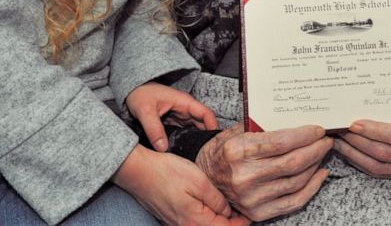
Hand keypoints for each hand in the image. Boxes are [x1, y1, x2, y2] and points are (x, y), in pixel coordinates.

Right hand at [114, 144, 249, 225]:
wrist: (138, 171)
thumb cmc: (166, 173)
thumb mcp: (199, 182)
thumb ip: (218, 200)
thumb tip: (230, 212)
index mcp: (196, 223)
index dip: (244, 222)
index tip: (251, 211)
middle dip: (233, 222)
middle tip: (243, 206)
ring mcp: (178, 224)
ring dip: (221, 219)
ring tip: (230, 203)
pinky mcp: (173, 218)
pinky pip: (196, 222)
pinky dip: (208, 215)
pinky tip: (212, 202)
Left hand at [127, 82, 217, 151]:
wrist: (131, 91)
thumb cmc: (139, 94)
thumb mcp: (145, 111)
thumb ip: (154, 129)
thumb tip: (163, 149)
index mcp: (184, 102)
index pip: (206, 114)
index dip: (213, 127)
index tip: (214, 144)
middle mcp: (185, 108)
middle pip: (203, 124)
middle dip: (207, 138)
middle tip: (207, 156)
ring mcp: (180, 115)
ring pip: (195, 129)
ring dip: (198, 141)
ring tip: (199, 157)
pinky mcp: (174, 121)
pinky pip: (186, 132)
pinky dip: (188, 141)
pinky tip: (186, 152)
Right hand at [196, 122, 331, 221]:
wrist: (203, 180)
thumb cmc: (222, 152)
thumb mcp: (236, 131)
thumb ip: (262, 125)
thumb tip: (295, 117)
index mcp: (238, 151)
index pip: (282, 142)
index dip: (305, 135)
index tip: (318, 129)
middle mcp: (244, 176)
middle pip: (293, 162)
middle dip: (315, 149)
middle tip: (326, 140)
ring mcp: (252, 198)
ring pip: (297, 181)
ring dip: (315, 165)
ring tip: (322, 153)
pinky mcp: (258, 213)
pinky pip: (294, 201)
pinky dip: (312, 187)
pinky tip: (320, 174)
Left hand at [334, 119, 390, 181]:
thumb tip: (371, 97)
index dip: (374, 131)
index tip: (355, 123)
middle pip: (383, 152)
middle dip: (357, 141)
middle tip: (340, 129)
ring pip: (377, 165)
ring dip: (353, 152)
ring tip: (337, 140)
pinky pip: (377, 172)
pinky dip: (359, 162)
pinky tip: (347, 151)